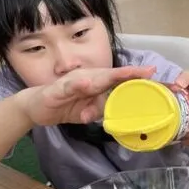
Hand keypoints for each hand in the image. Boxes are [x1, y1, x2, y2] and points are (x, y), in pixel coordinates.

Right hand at [19, 66, 156, 125]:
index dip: (136, 76)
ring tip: (128, 73)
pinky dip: (79, 86)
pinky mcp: (58, 90)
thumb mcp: (88, 111)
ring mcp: (73, 83)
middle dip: (130, 73)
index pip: (119, 79)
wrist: (35, 106)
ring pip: (95, 79)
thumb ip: (102, 111)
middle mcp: (88, 79)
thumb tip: (119, 117)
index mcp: (96, 84)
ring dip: (111, 76)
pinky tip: (87, 84)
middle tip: (149, 71)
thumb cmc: (64, 105)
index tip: (154, 73)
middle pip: (112, 76)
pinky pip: (70, 87)